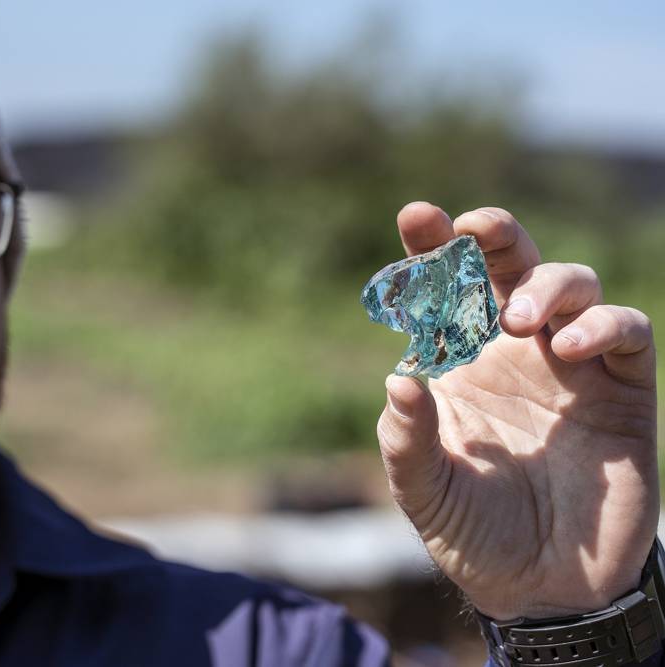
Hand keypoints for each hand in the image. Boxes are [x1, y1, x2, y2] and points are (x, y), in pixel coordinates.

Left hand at [376, 202, 657, 620]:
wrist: (544, 587)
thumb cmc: (473, 532)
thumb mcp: (426, 492)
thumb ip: (406, 441)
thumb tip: (399, 378)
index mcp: (458, 363)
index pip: (442, 290)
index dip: (431, 247)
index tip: (417, 216)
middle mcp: (512, 352)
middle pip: (510, 264)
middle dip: (494, 232)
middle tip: (474, 228)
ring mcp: (570, 366)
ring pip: (571, 283)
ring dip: (546, 284)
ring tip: (522, 323)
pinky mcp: (623, 392)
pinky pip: (626, 333)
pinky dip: (604, 324)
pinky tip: (570, 345)